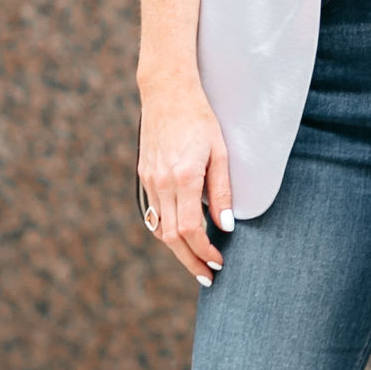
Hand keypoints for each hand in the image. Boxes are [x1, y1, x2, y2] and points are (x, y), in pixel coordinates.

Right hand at [138, 76, 234, 284]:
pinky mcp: (144, 176)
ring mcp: (149, 180)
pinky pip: (153, 213)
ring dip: (177, 249)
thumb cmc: (200, 119)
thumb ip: (222, 191)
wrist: (167, 92)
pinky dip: (166, 230)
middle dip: (190, 261)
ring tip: (197, 260)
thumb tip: (226, 226)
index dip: (204, 252)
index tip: (218, 262)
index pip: (190, 230)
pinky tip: (182, 236)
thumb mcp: (220, 152)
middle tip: (207, 277)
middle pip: (171, 237)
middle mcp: (161, 183)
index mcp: (183, 178)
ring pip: (159, 228)